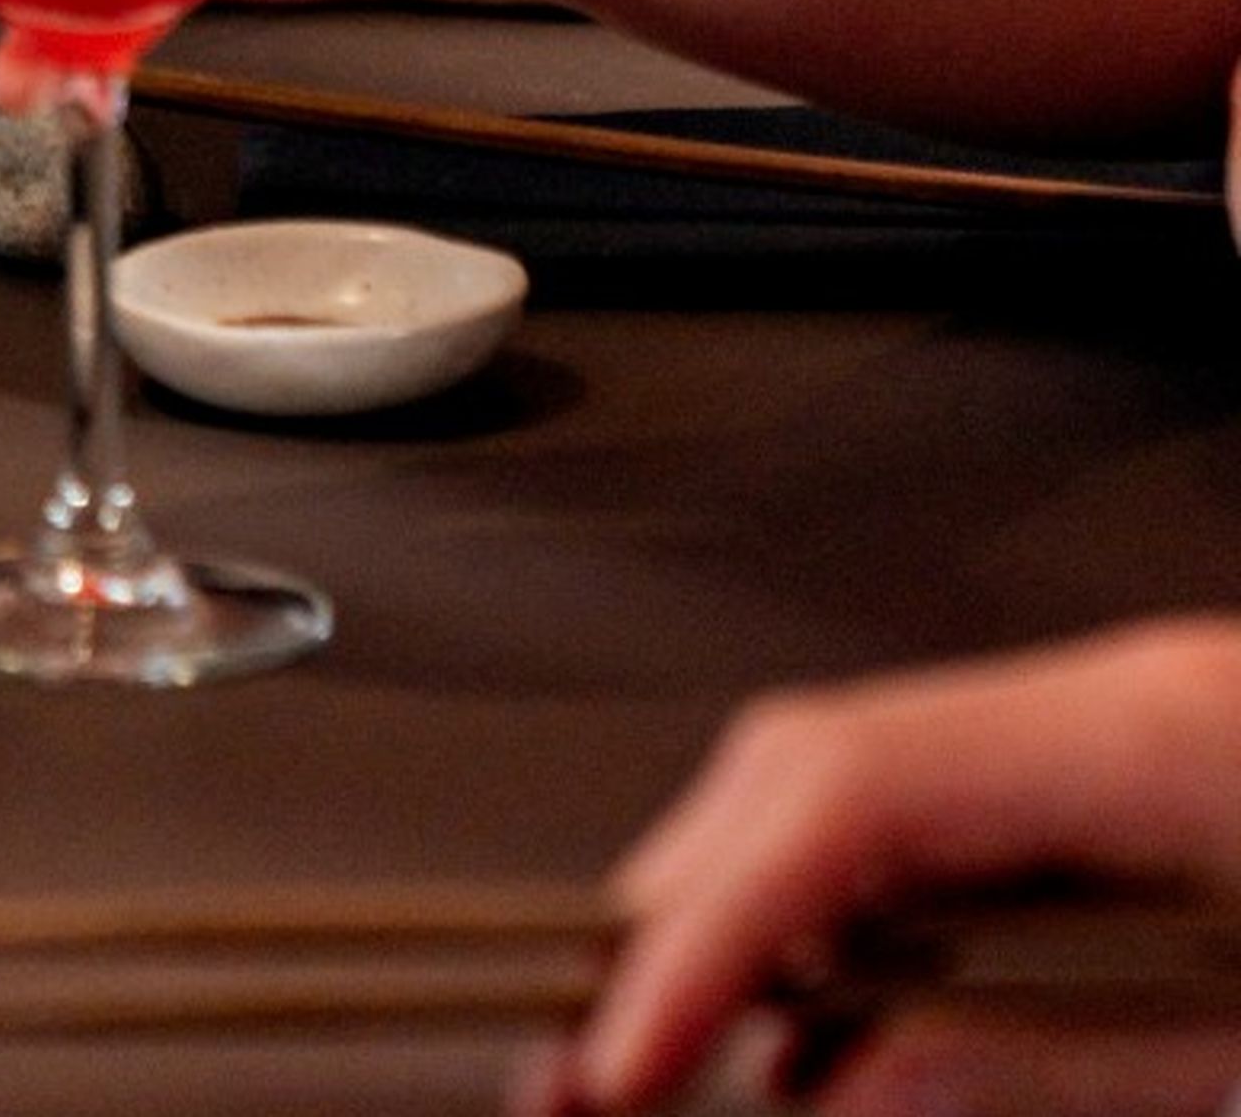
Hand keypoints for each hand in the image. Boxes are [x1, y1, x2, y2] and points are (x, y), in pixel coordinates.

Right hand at [539, 617, 1240, 1114]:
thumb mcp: (1239, 1051)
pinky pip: (922, 810)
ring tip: (673, 1039)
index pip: (848, 804)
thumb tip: (831, 1092)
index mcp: (1151, 744)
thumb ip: (1040, 1067)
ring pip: (842, 775)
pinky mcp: (1111, 762)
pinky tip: (823, 1017)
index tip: (626, 1051)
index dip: (709, 928)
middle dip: (686, 913)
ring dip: (752, 911)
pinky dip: (846, 909)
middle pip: (808, 767)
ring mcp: (1109, 714)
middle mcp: (1112, 697)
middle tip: (597, 1056)